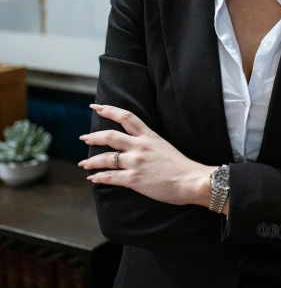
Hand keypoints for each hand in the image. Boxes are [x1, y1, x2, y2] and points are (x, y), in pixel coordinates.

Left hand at [78, 104, 209, 205]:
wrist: (191, 180)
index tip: (96, 107)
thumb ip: (148, 143)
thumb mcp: (164, 146)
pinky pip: (110, 177)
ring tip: (83, 163)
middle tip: (84, 137)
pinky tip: (93, 179)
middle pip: (110, 136)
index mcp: (148, 136)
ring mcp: (136, 162)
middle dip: (93, 136)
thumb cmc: (181, 166)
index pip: (126, 117)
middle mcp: (140, 146)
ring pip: (106, 158)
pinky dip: (99, 178)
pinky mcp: (134, 179)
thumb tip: (135, 145)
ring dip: (91, 161)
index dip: (109, 110)